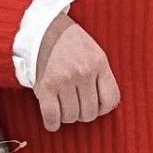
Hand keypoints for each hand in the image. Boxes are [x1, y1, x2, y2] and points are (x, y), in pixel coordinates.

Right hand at [32, 13, 121, 133]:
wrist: (42, 29)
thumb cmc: (69, 43)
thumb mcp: (93, 52)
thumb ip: (100, 76)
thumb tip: (104, 107)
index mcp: (99, 63)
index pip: (111, 100)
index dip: (103, 109)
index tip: (95, 106)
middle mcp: (83, 72)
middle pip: (89, 112)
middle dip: (82, 113)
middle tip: (75, 105)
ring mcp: (64, 80)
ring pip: (71, 116)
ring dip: (66, 117)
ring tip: (62, 106)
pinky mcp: (45, 86)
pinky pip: (52, 116)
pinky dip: (52, 123)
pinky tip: (52, 120)